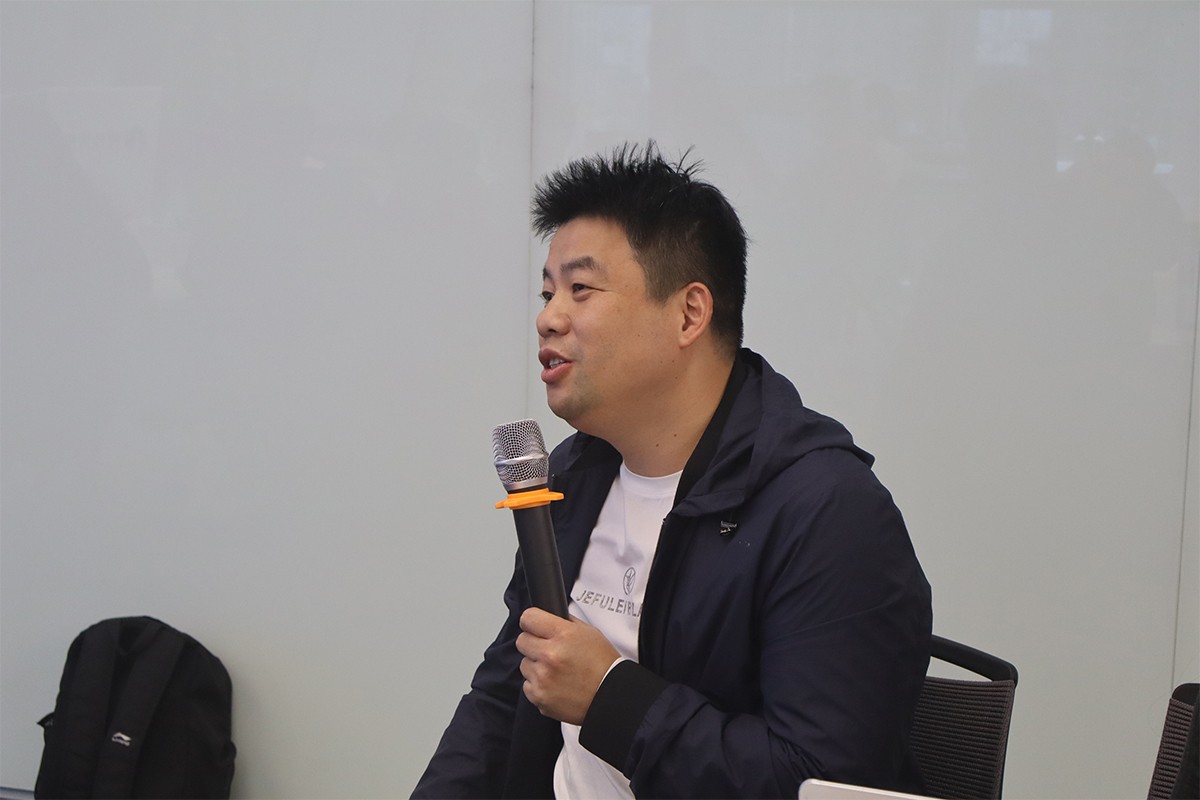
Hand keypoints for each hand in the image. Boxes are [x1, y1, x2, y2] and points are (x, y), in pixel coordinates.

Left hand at [516, 607, 619, 724]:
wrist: (610, 697)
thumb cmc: (603, 666)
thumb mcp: (590, 633)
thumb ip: (566, 623)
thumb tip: (549, 617)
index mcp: (563, 635)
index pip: (529, 618)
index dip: (532, 621)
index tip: (535, 626)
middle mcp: (550, 655)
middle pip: (522, 640)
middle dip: (533, 643)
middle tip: (548, 650)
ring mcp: (543, 678)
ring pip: (524, 664)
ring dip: (536, 665)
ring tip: (556, 671)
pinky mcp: (539, 696)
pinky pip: (527, 685)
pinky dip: (538, 685)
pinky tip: (555, 685)